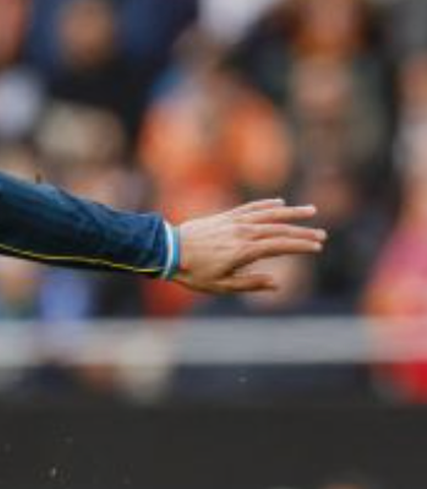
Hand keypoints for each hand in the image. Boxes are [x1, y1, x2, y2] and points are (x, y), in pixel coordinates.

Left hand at [173, 199, 326, 293]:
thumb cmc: (193, 273)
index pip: (280, 246)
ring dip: (291, 212)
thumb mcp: (220, 286)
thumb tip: (276, 283)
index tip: (317, 247)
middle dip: (302, 232)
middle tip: (321, 235)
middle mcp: (243, 233)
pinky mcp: (225, 216)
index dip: (300, 246)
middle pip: (279, 230)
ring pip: (268, 214)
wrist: (167, 251)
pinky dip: (266, 204)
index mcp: (245, 251)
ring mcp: (234, 222)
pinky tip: (279, 202)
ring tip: (310, 211)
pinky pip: (249, 207)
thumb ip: (249, 284)